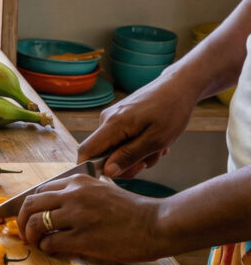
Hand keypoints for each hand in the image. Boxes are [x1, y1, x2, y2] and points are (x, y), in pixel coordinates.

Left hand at [17, 175, 165, 262]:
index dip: (28, 206)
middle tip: (24, 232)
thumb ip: (78, 195)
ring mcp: (77, 216)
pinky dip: (46, 248)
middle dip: (21, 220)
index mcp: (77, 182)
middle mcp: (73, 195)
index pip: (39, 191)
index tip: (27, 217)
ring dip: (31, 236)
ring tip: (36, 243)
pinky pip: (51, 242)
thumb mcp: (102, 191)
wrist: (157, 224)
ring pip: (35, 223)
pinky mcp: (83, 238)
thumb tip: (56, 208)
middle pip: (30, 205)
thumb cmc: (133, 211)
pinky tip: (52, 250)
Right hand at [76, 70, 200, 177]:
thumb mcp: (156, 140)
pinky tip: (155, 141)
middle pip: (103, 154)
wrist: (179, 86)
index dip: (91, 169)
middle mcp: (107, 120)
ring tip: (158, 148)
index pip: (86, 151)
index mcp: (112, 124)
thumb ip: (129, 156)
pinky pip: (122, 140)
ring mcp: (113, 118)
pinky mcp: (120, 118)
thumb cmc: (171, 111)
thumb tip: (107, 172)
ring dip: (137, 155)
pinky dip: (138, 145)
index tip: (114, 177)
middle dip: (125, 163)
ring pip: (116, 148)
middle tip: (149, 162)